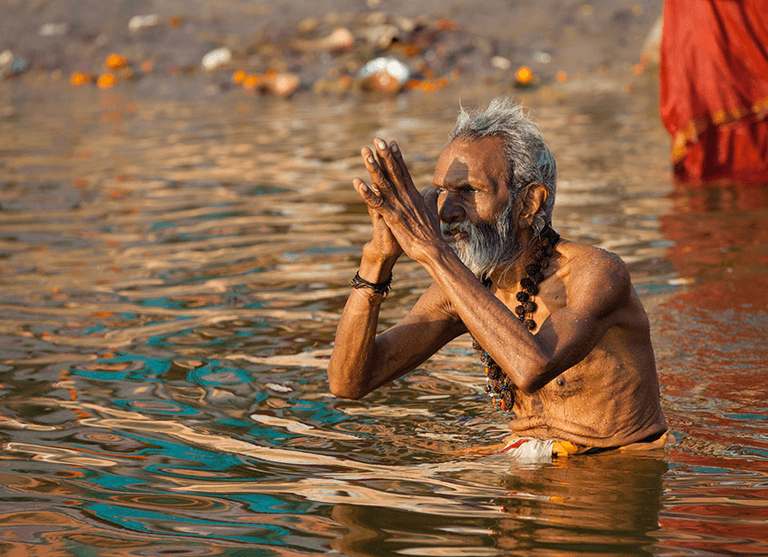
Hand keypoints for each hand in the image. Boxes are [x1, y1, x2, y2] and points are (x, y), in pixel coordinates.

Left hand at [353, 138, 441, 263]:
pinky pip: (376, 202)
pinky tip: (357, 183)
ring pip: (383, 183)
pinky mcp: (391, 216)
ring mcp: (398, 205)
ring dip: (373, 167)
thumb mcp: (432, 211)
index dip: (397, 156)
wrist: (432, 249)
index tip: (391, 142)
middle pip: (393, 171)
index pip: (404, 171)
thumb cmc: (432, 232)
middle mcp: (406, 196)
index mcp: (414, 194)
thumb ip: (431, 198)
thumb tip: (436, 189)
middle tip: (377, 139)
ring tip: (365, 153)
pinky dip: (366, 193)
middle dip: (385, 154)